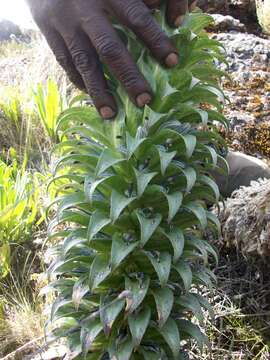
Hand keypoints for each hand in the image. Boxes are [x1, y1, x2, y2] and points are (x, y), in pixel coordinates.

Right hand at [28, 0, 196, 118]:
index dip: (155, 41)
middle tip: (145, 101)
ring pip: (84, 62)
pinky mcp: (48, 31)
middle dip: (128, 77)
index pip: (136, 18)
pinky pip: (65, 62)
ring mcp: (64, 22)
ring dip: (99, 91)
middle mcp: (85, 9)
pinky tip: (92, 95)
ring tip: (111, 114)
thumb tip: (161, 10)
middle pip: (109, 48)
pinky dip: (80, 80)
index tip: (172, 61)